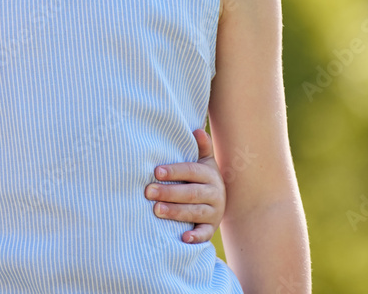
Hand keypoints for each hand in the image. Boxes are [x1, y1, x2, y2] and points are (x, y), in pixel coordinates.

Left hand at [144, 128, 224, 243]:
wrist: (218, 201)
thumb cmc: (201, 177)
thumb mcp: (205, 161)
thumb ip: (201, 147)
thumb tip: (197, 130)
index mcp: (210, 175)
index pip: (191, 171)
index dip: (174, 171)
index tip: (156, 171)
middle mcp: (215, 193)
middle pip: (191, 193)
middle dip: (169, 192)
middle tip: (148, 191)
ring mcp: (214, 212)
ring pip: (195, 212)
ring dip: (176, 212)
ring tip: (156, 210)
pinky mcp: (211, 228)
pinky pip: (205, 234)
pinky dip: (196, 237)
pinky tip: (183, 237)